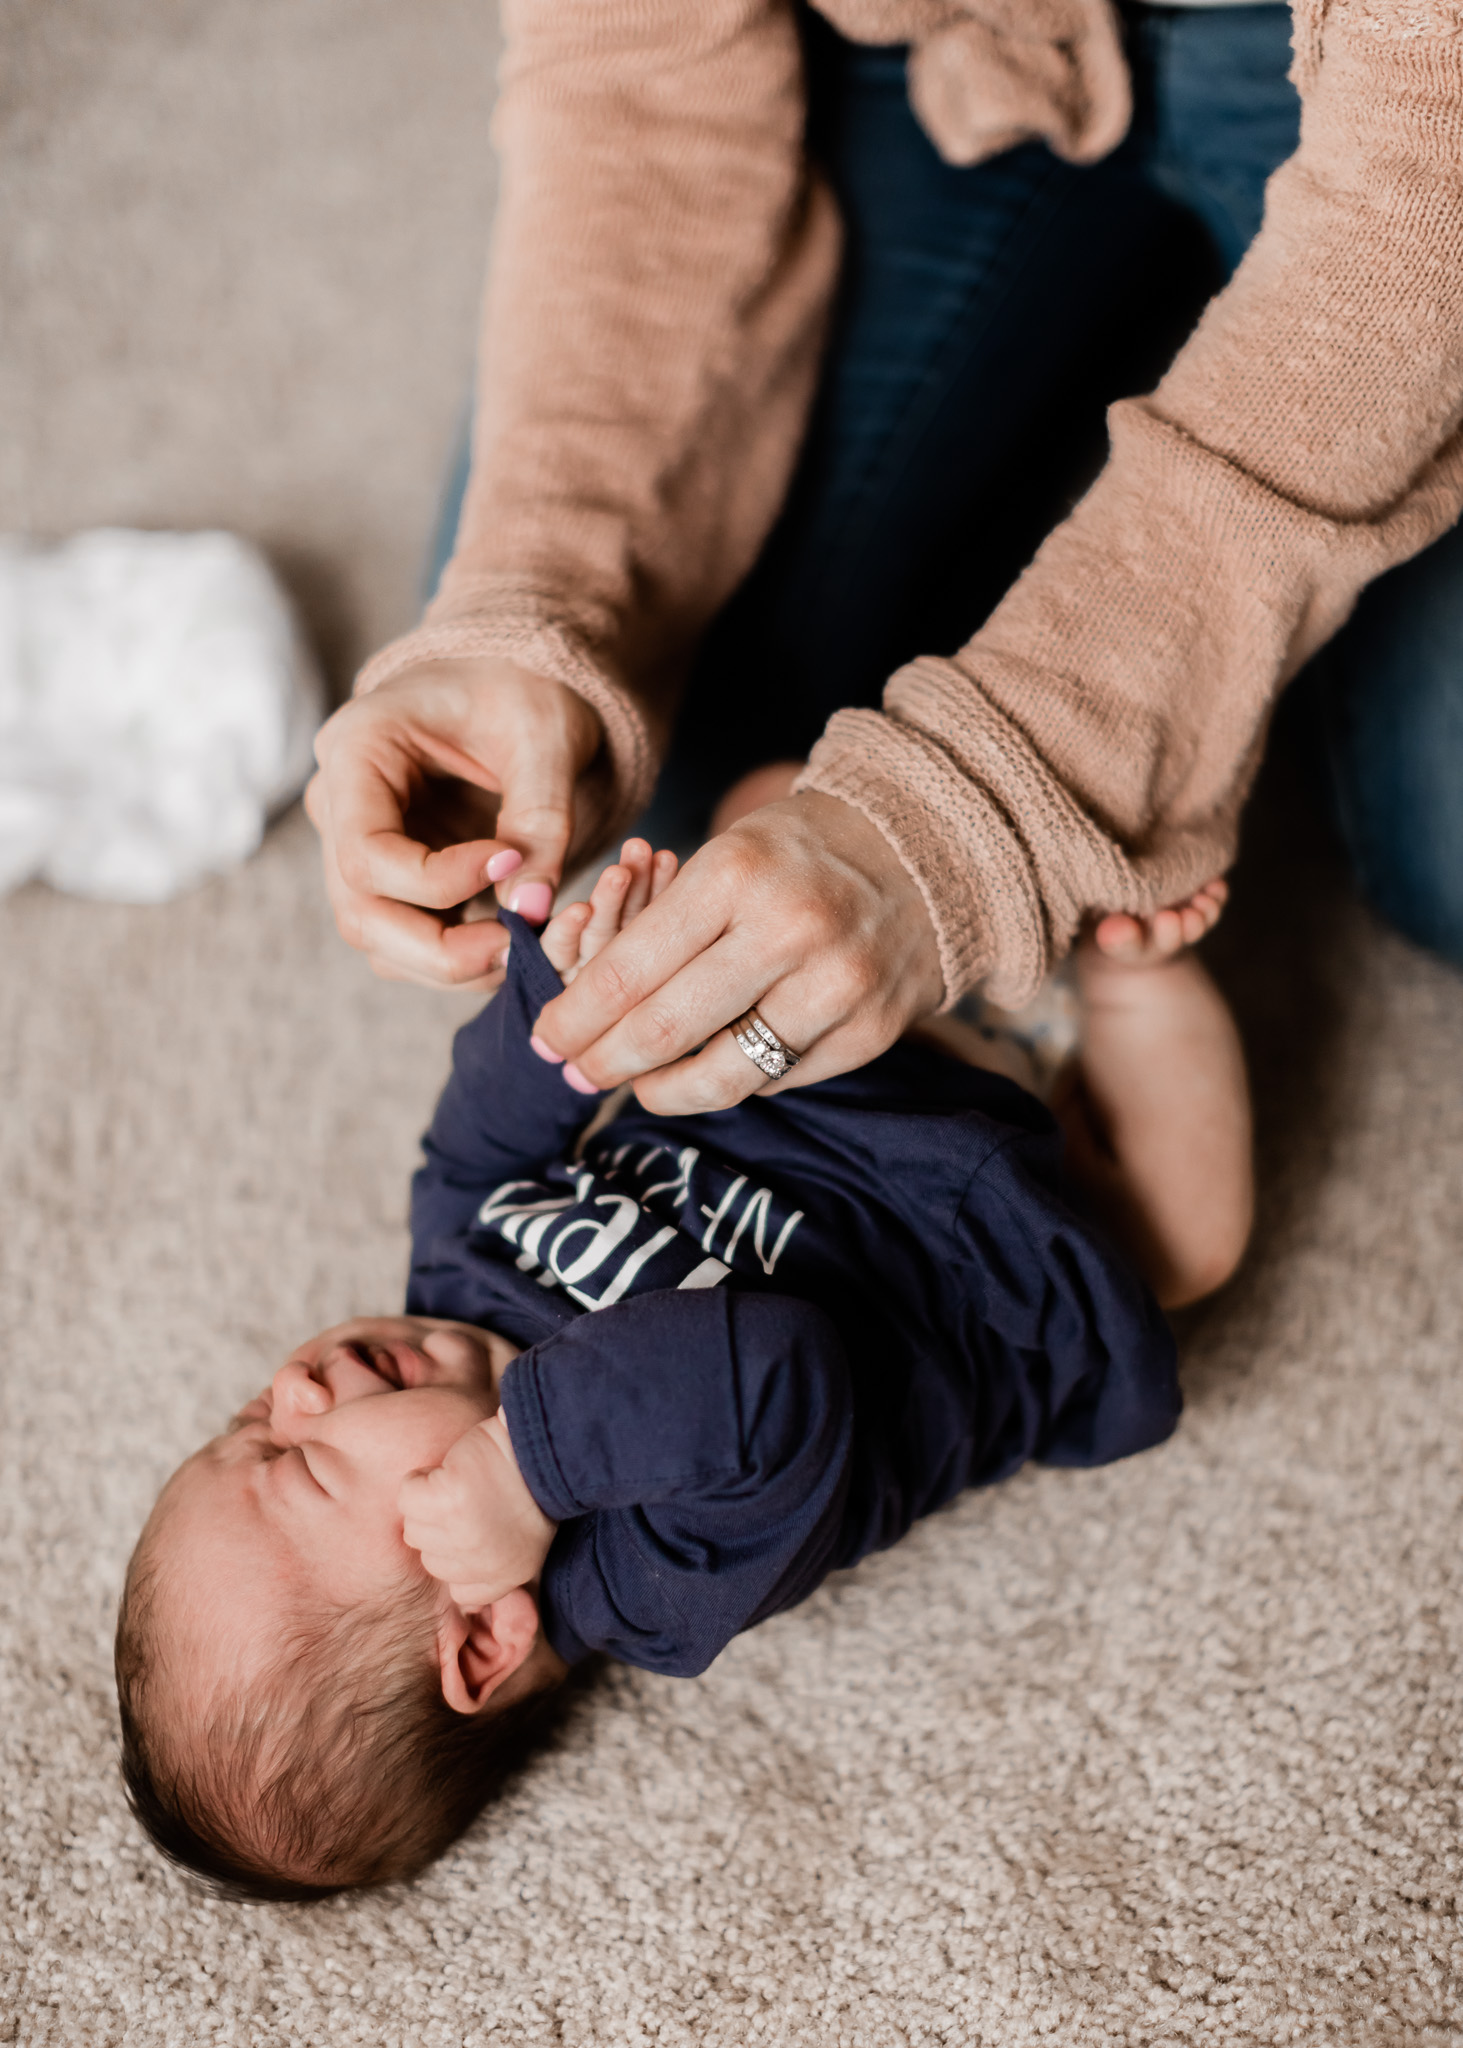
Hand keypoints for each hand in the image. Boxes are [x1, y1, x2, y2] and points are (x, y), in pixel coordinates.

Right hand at [306, 656, 601, 991]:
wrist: (514, 684)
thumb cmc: (522, 691)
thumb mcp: (545, 737)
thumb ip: (541, 818)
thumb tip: (530, 910)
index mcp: (356, 751)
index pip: (366, 853)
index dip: (438, 882)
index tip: (510, 861)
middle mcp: (341, 807)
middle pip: (361, 914)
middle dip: (441, 950)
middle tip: (518, 947)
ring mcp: (359, 849)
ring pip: (381, 941)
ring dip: (452, 963)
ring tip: (524, 945)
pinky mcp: (392, 880)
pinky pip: (410, 942)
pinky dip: (460, 958)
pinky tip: (512, 940)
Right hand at [398, 1412, 557, 1610]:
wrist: (545, 1445)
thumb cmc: (532, 1486)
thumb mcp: (522, 1544)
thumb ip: (491, 1570)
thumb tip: (464, 1604)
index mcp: (505, 1579)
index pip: (457, 1589)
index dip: (457, 1555)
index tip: (472, 1527)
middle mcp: (482, 1564)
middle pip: (429, 1558)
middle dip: (441, 1527)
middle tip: (469, 1498)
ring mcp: (462, 1533)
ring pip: (414, 1528)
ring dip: (429, 1502)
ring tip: (461, 1482)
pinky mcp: (447, 1499)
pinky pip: (408, 1496)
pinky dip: (419, 1479)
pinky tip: (447, 1469)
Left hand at [530, 791, 943, 1114]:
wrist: (928, 848)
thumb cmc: (800, 852)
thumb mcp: (723, 857)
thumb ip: (659, 927)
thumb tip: (586, 1009)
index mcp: (733, 875)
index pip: (627, 971)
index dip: (574, 1019)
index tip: (546, 1041)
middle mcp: (788, 931)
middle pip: (664, 1030)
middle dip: (603, 1063)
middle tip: (574, 1077)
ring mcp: (836, 986)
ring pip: (724, 1075)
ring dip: (664, 1092)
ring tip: (639, 1086)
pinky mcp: (871, 1031)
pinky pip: (779, 1079)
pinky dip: (737, 1081)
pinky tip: (714, 1068)